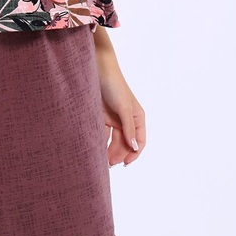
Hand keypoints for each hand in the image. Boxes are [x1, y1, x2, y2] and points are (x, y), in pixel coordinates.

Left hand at [93, 42, 145, 167]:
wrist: (97, 69)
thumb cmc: (114, 86)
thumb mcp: (123, 108)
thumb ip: (128, 128)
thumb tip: (134, 148)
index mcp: (137, 118)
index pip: (139, 141)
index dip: (134, 154)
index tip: (125, 164)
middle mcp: (127, 120)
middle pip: (125, 143)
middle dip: (119, 154)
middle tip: (110, 165)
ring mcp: (114, 119)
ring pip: (113, 141)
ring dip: (109, 151)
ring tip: (103, 162)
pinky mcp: (101, 116)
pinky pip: (102, 134)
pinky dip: (100, 142)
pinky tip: (95, 150)